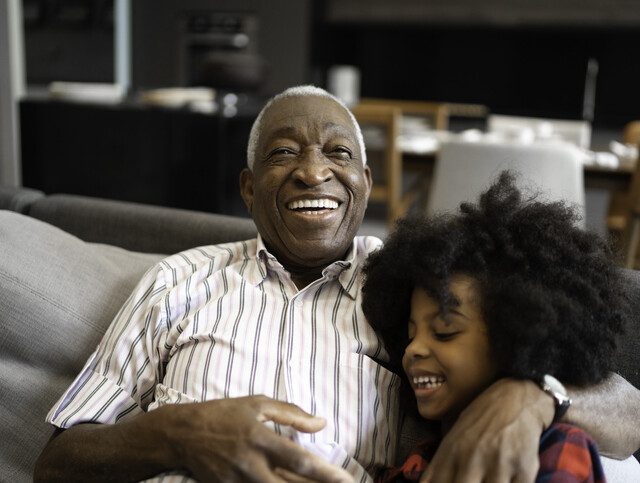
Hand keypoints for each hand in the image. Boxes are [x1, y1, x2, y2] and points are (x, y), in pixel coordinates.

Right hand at [158, 395, 353, 482]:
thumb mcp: (258, 403)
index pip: (299, 460)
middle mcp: (250, 464)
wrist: (183, 433)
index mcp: (260, 438)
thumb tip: (321, 423)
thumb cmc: (225, 414)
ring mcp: (238, 481)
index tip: (346, 479)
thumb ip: (292, 414)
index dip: (325, 472)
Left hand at [421, 378, 553, 482]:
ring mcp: (498, 464)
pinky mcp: (524, 468)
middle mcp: (472, 458)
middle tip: (472, 481)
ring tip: (489, 479)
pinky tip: (508, 481)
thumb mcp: (453, 437)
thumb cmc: (480, 420)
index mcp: (451, 452)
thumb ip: (439, 465)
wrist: (515, 397)